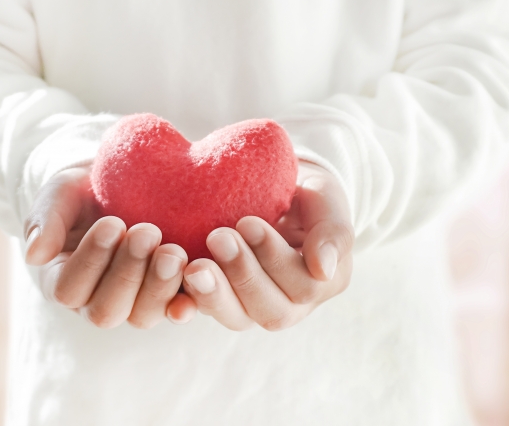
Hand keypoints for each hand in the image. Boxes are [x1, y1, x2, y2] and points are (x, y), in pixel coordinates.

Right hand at [23, 166, 196, 328]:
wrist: (121, 181)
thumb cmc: (85, 188)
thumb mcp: (61, 193)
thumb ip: (46, 220)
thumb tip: (33, 255)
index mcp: (63, 278)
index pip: (68, 288)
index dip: (90, 261)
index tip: (112, 223)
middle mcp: (96, 299)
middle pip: (106, 311)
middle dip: (128, 273)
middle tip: (148, 232)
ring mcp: (134, 300)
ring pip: (141, 316)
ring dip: (159, 286)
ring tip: (174, 251)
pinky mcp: (167, 294)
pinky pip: (175, 309)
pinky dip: (186, 303)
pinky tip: (199, 280)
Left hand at [179, 162, 353, 330]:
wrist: (274, 191)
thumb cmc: (304, 196)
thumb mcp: (326, 201)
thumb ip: (333, 232)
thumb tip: (324, 269)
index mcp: (321, 282)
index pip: (304, 285)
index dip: (275, 258)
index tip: (248, 222)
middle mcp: (290, 303)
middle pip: (270, 310)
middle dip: (243, 275)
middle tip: (218, 237)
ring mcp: (253, 305)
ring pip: (238, 317)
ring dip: (215, 294)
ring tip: (194, 266)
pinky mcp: (222, 299)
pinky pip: (206, 312)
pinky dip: (189, 305)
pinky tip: (176, 293)